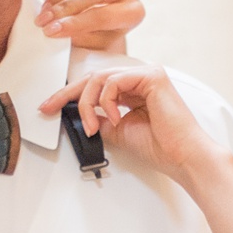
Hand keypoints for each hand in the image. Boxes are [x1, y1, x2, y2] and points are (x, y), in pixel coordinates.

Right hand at [36, 0, 143, 52]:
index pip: (102, 16)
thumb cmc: (101, 33)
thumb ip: (80, 36)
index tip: (51, 30)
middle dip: (64, 7)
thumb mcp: (96, 42)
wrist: (107, 19)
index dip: (74, 23)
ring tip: (45, 8)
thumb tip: (56, 28)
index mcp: (134, 12)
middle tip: (44, 19)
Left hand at [42, 60, 222, 187]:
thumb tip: (78, 114)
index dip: (70, 96)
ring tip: (91, 126)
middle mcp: (140, 78)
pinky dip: (107, 101)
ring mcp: (146, 74)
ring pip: (101, 78)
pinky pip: (115, 81)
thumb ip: (99, 119)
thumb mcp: (118, 131)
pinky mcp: (152, 76)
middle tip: (50, 106)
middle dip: (68, 94)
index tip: (50, 108)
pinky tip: (114, 118)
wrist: (182, 157)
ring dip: (88, 103)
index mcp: (134, 90)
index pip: (96, 86)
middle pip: (94, 77)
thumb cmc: (160, 147)